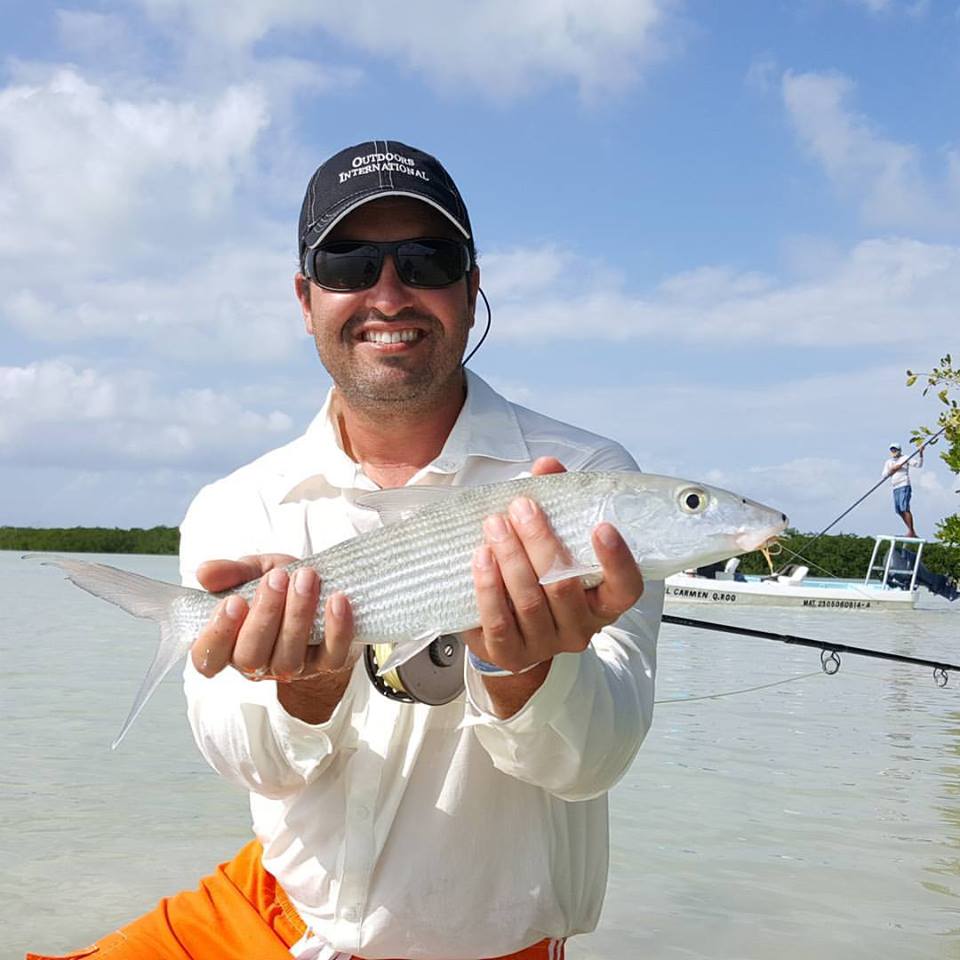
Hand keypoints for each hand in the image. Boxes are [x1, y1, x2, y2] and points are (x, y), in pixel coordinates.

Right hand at [190, 555, 354, 682]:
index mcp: (230, 643)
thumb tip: (204, 572)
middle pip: (250, 656)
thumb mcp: (254, 571)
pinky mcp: (328, 664)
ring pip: (288, 658)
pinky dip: (336, 628)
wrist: (324, 592)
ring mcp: (294, 667)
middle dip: (264, 615)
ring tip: (305, 578)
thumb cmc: (282, 586)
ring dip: (298, 615)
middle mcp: (258, 663)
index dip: (216, 635)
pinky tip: (337, 599)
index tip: (233, 602)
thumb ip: (229, 572)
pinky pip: (331, 655)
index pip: (208, 657)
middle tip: (276, 578)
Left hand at [465, 457, 643, 687]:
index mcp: (602, 601)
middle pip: (564, 586)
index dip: (617, 560)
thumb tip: (546, 466)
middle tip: (522, 508)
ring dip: (510, 558)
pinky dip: (488, 586)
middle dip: (540, 542)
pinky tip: (481, 558)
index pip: (625, 588)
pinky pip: (499, 621)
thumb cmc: (541, 578)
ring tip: (495, 525)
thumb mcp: (556, 540)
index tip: (602, 526)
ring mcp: (545, 644)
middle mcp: (580, 627)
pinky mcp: (510, 653)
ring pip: (530, 601)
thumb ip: (557, 502)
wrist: (511, 632)